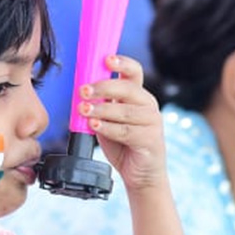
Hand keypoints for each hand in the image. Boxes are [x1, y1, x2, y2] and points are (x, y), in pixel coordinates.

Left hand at [78, 54, 166, 191]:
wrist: (140, 174)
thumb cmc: (123, 144)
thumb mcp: (108, 119)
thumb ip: (101, 105)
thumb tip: (82, 91)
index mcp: (138, 95)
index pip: (134, 72)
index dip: (121, 63)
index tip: (106, 59)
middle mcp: (148, 105)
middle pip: (127, 89)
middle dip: (103, 87)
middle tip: (83, 91)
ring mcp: (152, 122)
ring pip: (125, 111)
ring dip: (102, 109)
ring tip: (84, 110)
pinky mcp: (151, 139)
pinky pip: (126, 131)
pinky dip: (108, 127)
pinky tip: (95, 125)